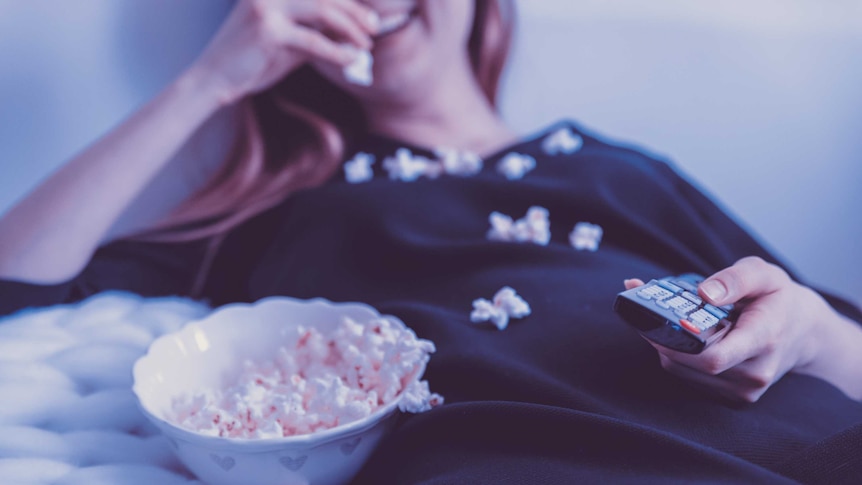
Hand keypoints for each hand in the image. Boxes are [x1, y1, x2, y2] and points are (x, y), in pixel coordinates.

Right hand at [188, 0, 378, 104]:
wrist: (214, 80)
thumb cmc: (252, 61)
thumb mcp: (289, 42)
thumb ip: (315, 32)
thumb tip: (351, 33)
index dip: (348, 1)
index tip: (369, 16)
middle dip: (355, 11)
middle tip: (375, 27)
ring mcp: (267, 6)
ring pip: (322, 10)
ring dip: (350, 28)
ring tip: (366, 43)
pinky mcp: (267, 30)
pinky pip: (313, 40)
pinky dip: (336, 51)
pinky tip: (351, 59)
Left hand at [625, 256, 861, 402]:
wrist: (804, 332)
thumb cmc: (778, 298)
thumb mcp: (764, 274)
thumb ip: (735, 278)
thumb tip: (704, 292)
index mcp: (764, 339)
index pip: (715, 358)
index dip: (678, 344)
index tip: (658, 321)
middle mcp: (755, 373)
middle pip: (691, 364)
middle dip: (663, 338)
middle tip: (647, 310)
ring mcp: (744, 390)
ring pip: (683, 372)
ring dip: (666, 346)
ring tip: (665, 320)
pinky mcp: (733, 397)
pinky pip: (689, 378)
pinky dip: (677, 357)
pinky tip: (681, 337)